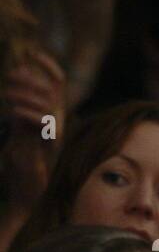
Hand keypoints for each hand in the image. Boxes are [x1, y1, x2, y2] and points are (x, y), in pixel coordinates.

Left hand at [1, 49, 65, 208]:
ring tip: (6, 95)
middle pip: (53, 88)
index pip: (58, 83)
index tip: (32, 52)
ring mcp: (56, 133)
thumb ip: (19, 119)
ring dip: (25, 94)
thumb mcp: (17, 137)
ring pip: (48, 102)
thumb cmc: (21, 173)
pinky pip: (44, 121)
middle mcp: (58, 123)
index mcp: (52, 118)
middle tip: (10, 76)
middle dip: (30, 77)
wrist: (27, 199)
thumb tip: (14, 97)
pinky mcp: (51, 145)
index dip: (47, 65)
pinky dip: (27, 112)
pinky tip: (13, 111)